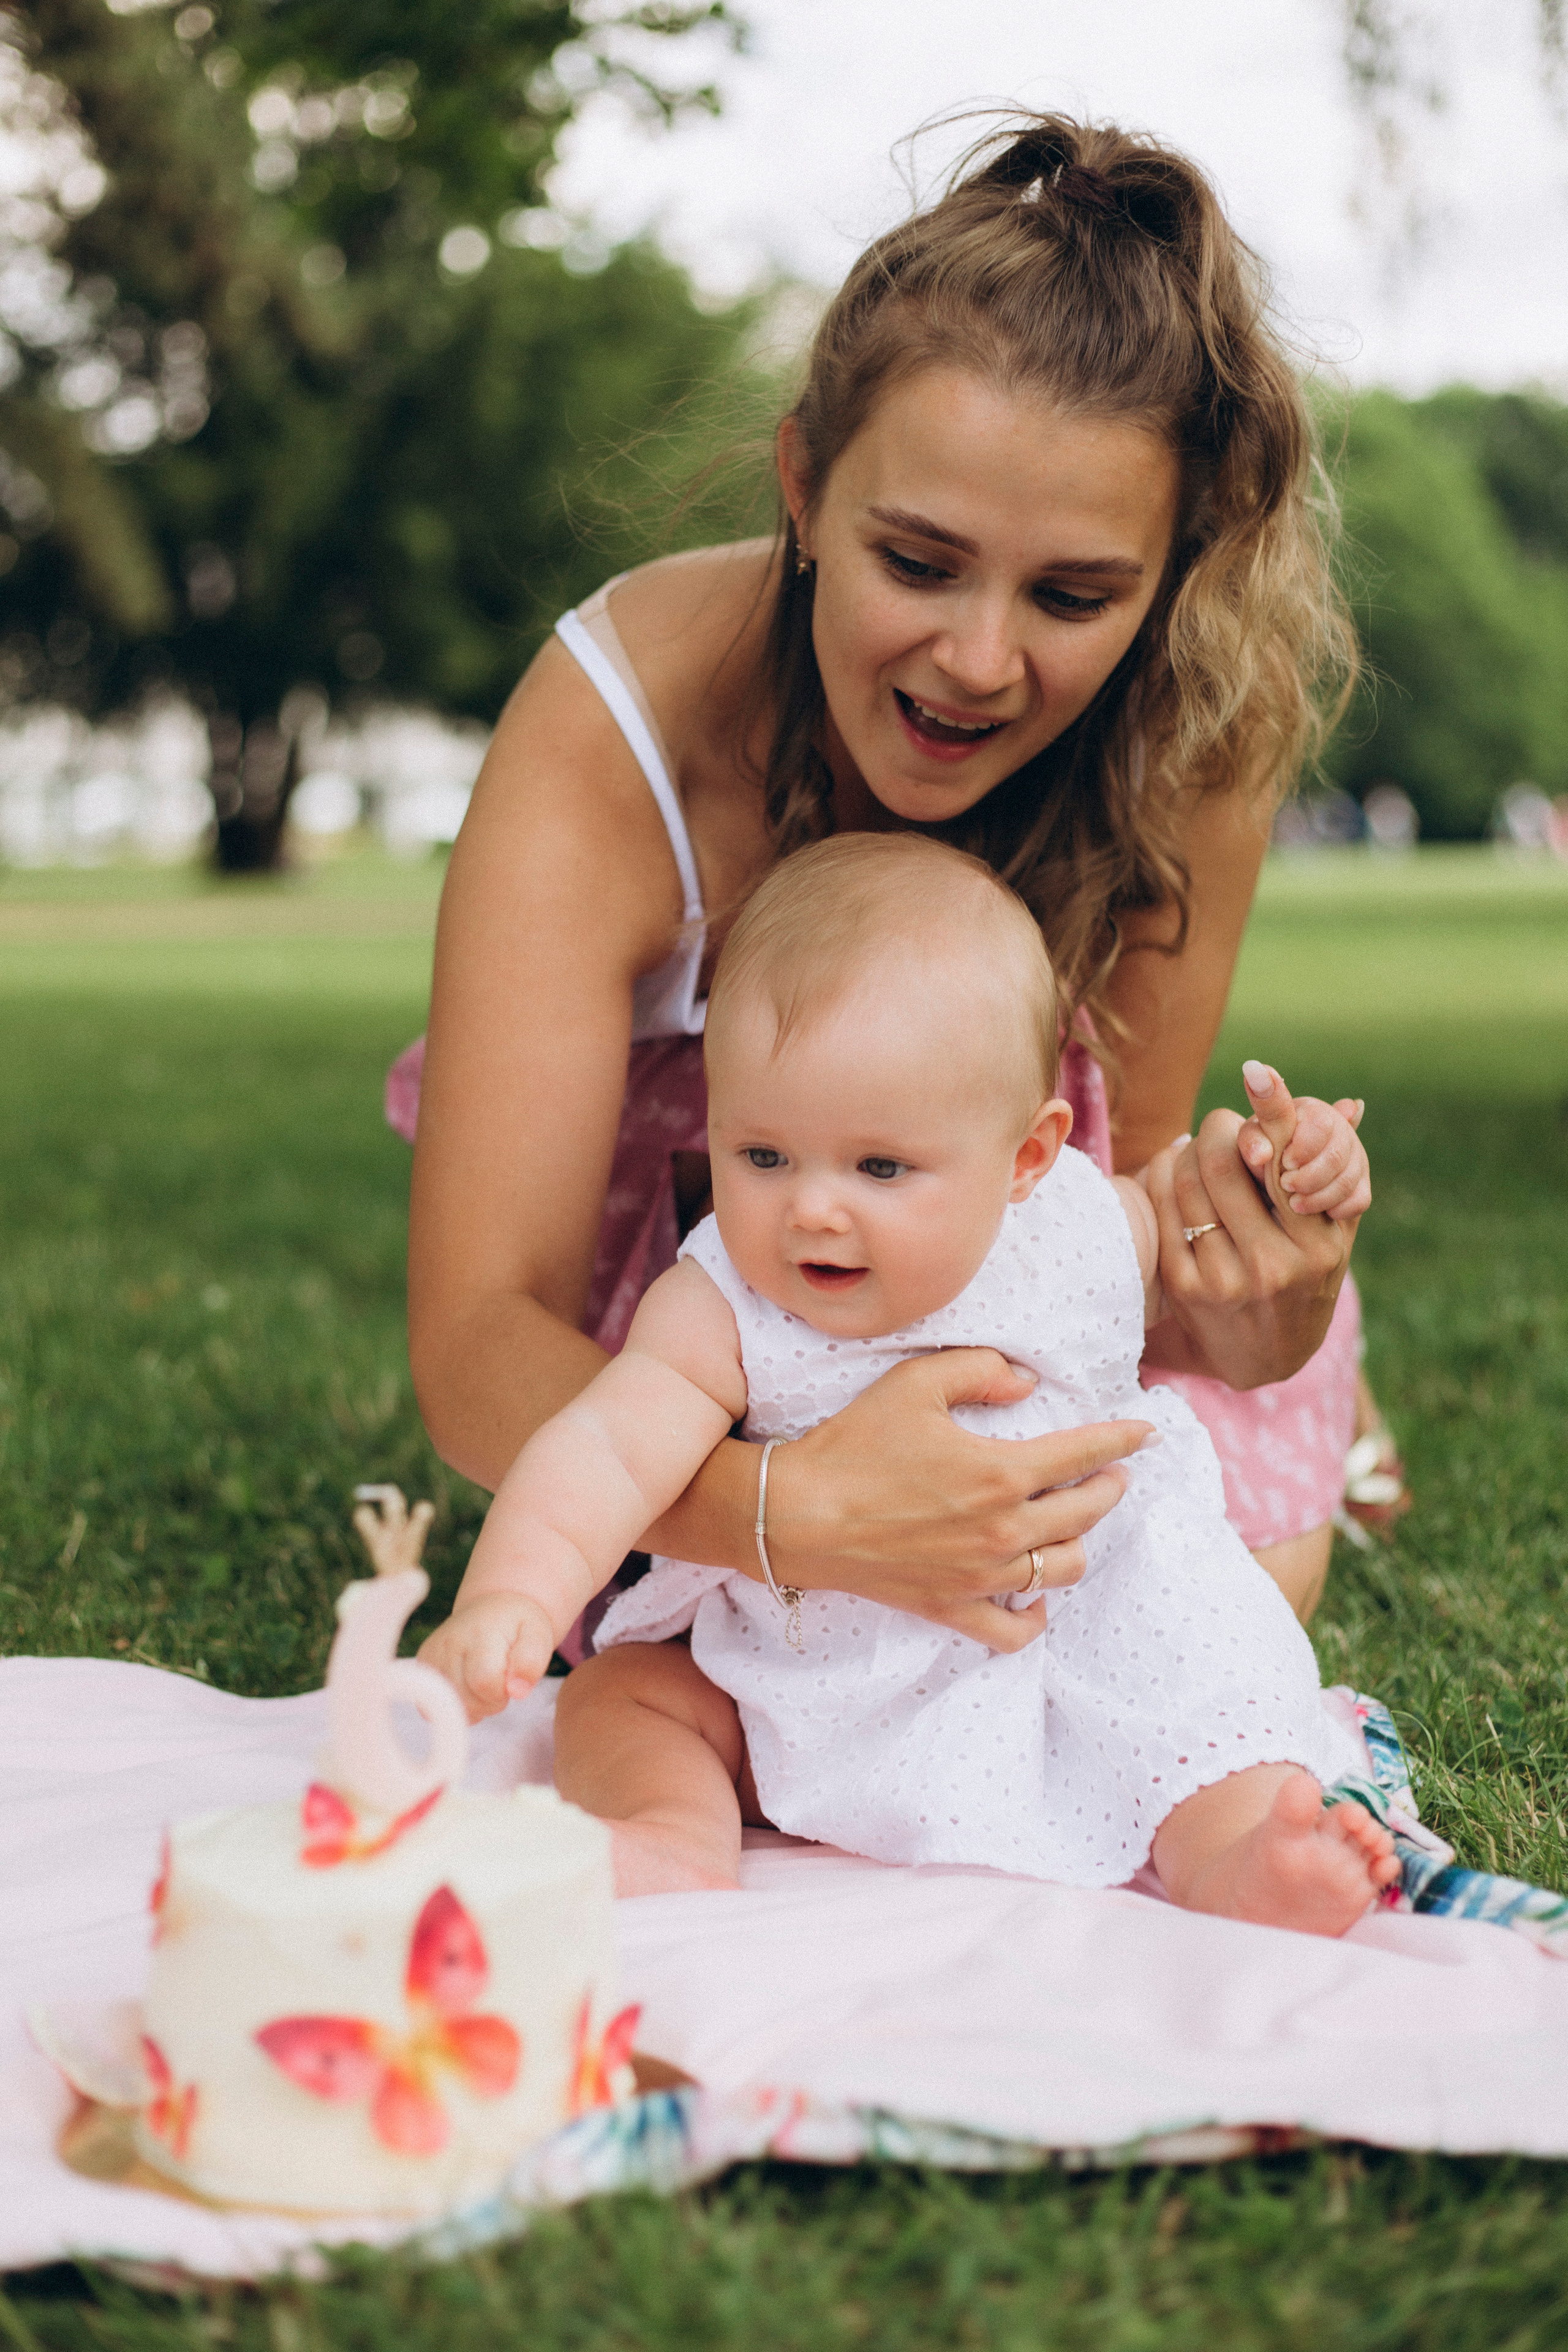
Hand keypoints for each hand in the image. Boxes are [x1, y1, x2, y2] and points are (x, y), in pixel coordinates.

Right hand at [418, 1591, 556, 1722]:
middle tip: (499, 1683)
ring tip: (484, 1683)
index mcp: (481, 1633)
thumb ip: (531, 1662)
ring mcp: (432, 1652)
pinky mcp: (422, 1663)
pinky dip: (454, 1704)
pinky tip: (467, 1686)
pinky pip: (432, 1705)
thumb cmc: (517, 1625)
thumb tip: (516, 1692)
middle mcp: (450, 1641)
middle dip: (488, 1702)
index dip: (501, 1692)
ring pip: (448, 1705)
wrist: (491, 1608)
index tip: (509, 1681)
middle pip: (465, 1699)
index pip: (485, 1682)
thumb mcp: (537, 1636)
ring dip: (472, 1705)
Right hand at [759, 1349, 1153, 1653]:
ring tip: (1074, 1523)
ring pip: (1062, 1568)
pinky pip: (1013, 1630)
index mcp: (1000, 1472)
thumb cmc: (854, 1443)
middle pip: (1086, 1513)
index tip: (1146, 1431)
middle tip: (1112, 1473)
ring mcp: (980, 1576)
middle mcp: (1002, 1529)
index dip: (1123, 1439)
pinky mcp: (951, 1607)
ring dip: (1079, 1543)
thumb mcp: (915, 1383)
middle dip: (1108, 1488)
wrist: (797, 1514)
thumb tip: (1026, 1383)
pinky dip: (1033, 1617)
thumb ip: (980, 1370)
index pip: (1085, 1454)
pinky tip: (1035, 1597)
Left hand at [1143, 1060, 1363, 1391]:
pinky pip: (1163, 1207)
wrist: (1265, 1357)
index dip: (1271, 1112)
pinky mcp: (1184, 1286)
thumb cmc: (1307, 1279)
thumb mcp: (1332, 1232)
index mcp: (1317, 1248)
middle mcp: (1272, 1265)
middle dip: (1220, 1128)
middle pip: (1225, 1162)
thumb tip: (1350, 1103)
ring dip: (1191, 1149)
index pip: (1286, 1163)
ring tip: (1201, 1147)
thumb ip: (1339, 1169)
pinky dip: (1164, 1173)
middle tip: (1224, 1124)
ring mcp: (1224, 1278)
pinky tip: (1175, 1166)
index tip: (1257, 1072)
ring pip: (1189, 1180)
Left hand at [1240, 1087, 1368, 1220]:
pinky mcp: (1361, 1184)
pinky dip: (1339, 1210)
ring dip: (1319, 1197)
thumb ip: (1253, 1140)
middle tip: (1285, 1185)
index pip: (1320, 1124)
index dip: (1303, 1147)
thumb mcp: (1253, 1140)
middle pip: (1336, 1156)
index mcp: (1313, 1111)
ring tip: (1294, 1204)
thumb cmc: (1262, 1148)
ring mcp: (1355, 1157)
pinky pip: (1360, 1200)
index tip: (1285, 1163)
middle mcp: (1341, 1129)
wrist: (1276, 1172)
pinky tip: (1319, 1214)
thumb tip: (1260, 1155)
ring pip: (1347, 1180)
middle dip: (1309, 1177)